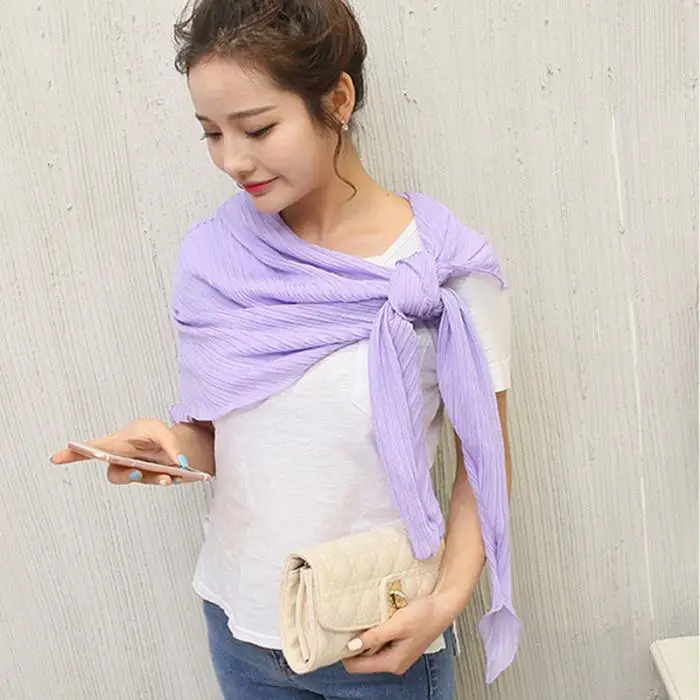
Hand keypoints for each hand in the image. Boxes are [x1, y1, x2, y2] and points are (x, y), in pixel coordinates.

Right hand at [50, 419, 185, 485]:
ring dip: (154, 479)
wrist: (170, 445)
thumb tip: (180, 463)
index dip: (73, 454)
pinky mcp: (150, 479)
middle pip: (116, 474)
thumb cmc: (153, 434)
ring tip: (169, 478)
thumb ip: (170, 444)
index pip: (91, 450)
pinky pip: (155, 481)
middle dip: (126, 476)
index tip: (56, 458)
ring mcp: (135, 473)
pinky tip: (180, 476)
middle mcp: (121, 462)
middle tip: (137, 473)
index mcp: (115, 445)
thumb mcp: (160, 430)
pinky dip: (168, 479)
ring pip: (140, 480)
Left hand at [342, 595, 453, 675]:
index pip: (357, 666)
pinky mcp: (400, 644)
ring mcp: (397, 654)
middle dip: (355, 644)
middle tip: (350, 625)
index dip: (345, 653)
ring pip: (371, 650)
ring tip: (364, 620)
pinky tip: (376, 620)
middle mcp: (394, 662)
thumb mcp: (397, 624)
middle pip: (363, 660)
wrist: (443, 606)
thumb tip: (352, 645)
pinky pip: (379, 643)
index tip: (338, 636)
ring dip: (366, 637)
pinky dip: (375, 633)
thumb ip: (374, 637)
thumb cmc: (425, 615)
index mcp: (392, 662)